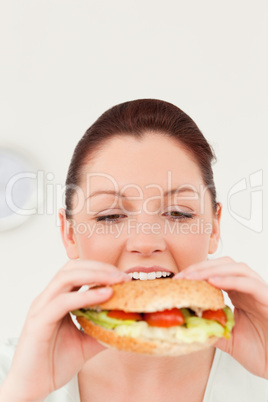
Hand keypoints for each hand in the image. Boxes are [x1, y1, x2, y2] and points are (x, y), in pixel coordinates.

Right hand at [1, 260, 130, 400]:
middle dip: (100, 267)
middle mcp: (48, 298)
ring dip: (94, 275)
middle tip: (123, 275)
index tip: (124, 276)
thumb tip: (127, 324)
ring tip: (116, 280)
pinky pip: (63, 302)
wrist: (31, 388)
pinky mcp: (39, 321)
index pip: (78, 270)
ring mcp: (42, 307)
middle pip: (72, 267)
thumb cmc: (54, 363)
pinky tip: (105, 296)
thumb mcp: (86, 343)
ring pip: (66, 277)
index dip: (101, 268)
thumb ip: (102, 330)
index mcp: (57, 298)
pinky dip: (85, 296)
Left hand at [173, 256, 267, 378]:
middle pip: (224, 264)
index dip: (196, 272)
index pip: (217, 272)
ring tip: (193, 277)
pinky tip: (213, 282)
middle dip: (201, 267)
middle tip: (181, 276)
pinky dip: (230, 280)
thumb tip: (188, 323)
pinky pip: (249, 283)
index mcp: (239, 293)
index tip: (178, 280)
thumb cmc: (261, 352)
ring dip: (212, 269)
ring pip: (237, 268)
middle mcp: (249, 288)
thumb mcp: (228, 339)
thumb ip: (212, 327)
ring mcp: (260, 291)